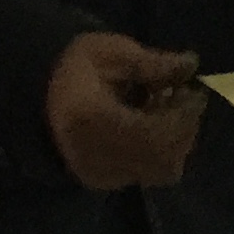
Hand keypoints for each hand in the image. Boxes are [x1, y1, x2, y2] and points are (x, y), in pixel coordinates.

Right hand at [45, 32, 204, 190]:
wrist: (39, 94)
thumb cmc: (76, 67)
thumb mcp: (111, 52)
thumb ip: (151, 62)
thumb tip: (191, 65)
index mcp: (90, 119)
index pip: (152, 131)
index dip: (182, 115)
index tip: (195, 91)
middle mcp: (95, 156)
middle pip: (162, 157)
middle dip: (184, 128)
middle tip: (183, 98)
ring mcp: (99, 174)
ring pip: (160, 170)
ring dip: (176, 140)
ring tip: (166, 109)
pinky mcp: (102, 181)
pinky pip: (147, 173)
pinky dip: (160, 151)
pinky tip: (151, 124)